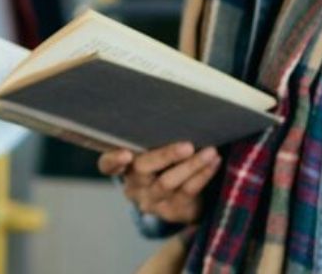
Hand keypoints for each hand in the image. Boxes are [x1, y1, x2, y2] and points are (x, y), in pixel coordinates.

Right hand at [100, 143, 219, 224]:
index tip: (126, 154)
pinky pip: (188, 191)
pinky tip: (214, 162)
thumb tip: (174, 109)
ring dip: (192, 165)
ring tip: (211, 151)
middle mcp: (133, 186)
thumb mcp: (154, 150)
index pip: (107, 166)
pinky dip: (203, 174)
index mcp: (123, 167)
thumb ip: (153, 137)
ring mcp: (151, 201)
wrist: (183, 198)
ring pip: (168, 183)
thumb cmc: (165, 162)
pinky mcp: (171, 211)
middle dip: (166, 156)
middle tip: (187, 146)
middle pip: (142, 169)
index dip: (113, 160)